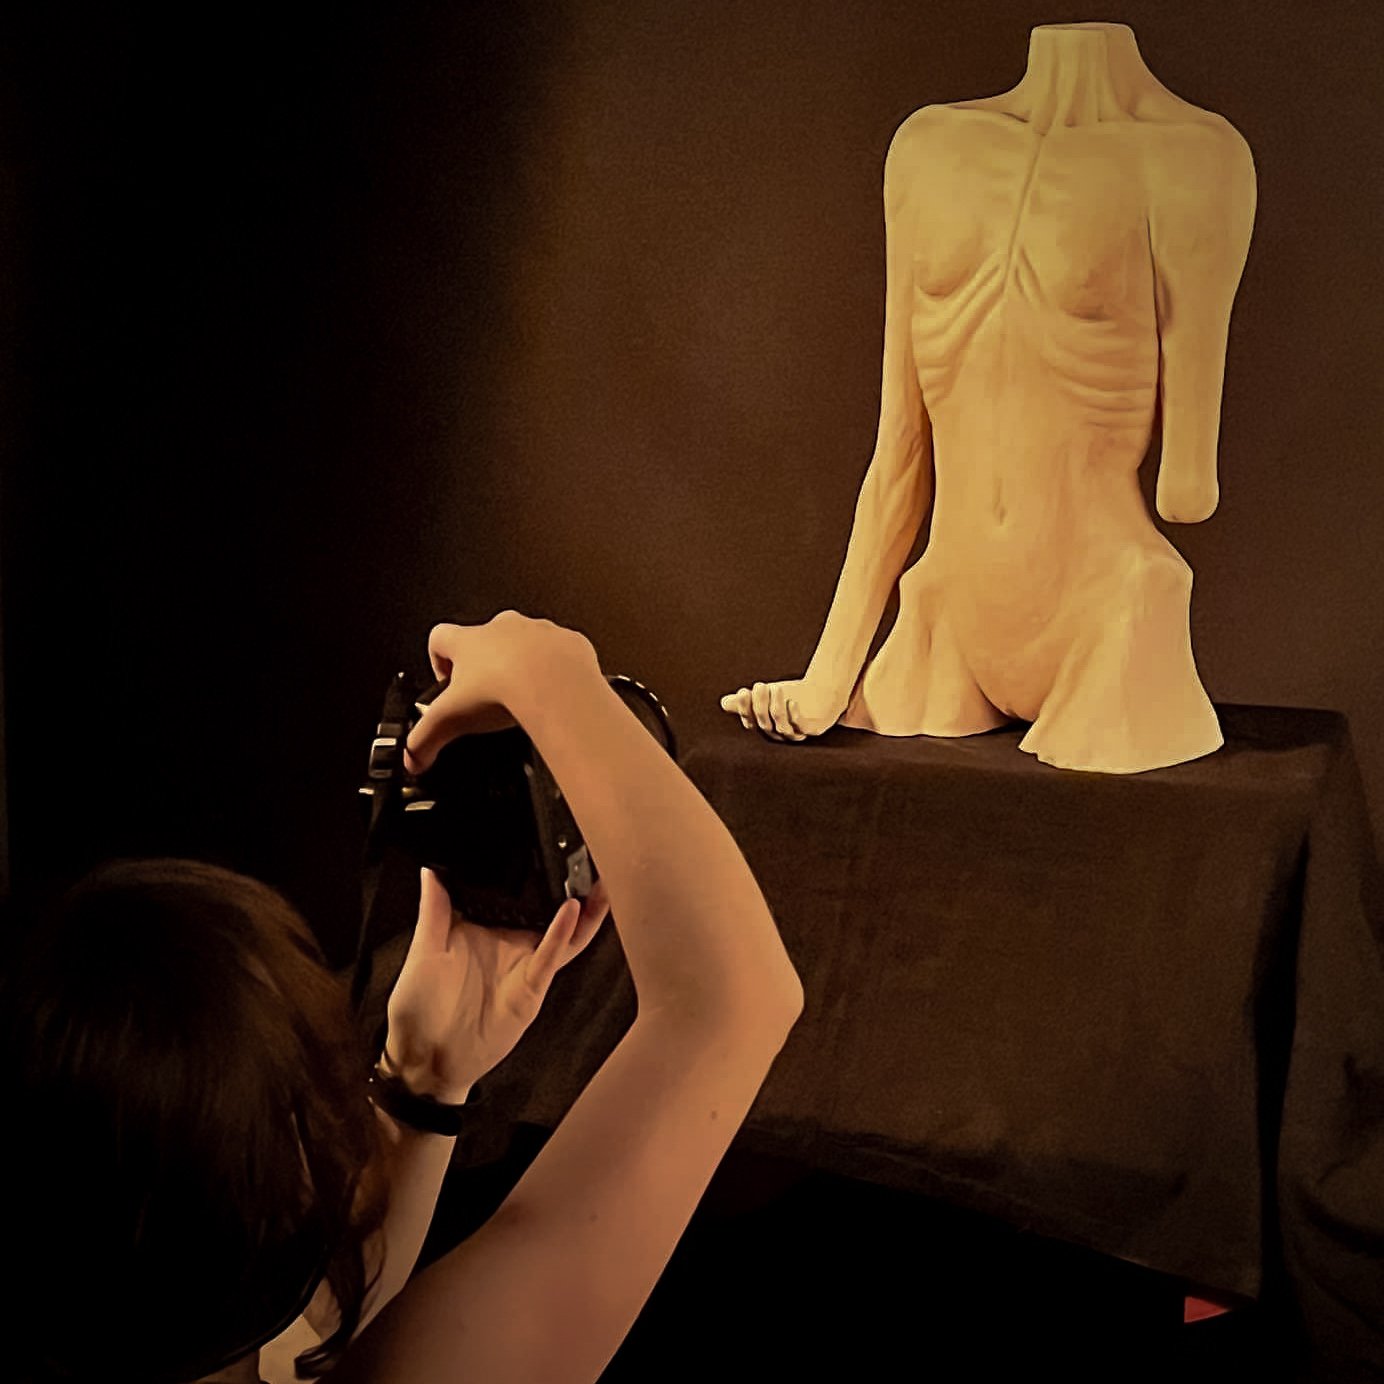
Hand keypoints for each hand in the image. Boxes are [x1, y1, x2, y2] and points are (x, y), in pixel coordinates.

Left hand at [384, 869, 609, 1102]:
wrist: (427, 1061)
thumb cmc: (419, 1007)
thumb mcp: (422, 952)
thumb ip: (434, 910)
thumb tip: (431, 867)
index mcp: (485, 927)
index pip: (514, 891)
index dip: (532, 868)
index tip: (545, 837)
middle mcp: (511, 942)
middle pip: (549, 907)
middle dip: (571, 884)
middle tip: (588, 852)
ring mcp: (525, 964)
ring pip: (564, 931)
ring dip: (584, 908)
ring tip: (598, 880)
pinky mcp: (531, 988)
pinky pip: (552, 958)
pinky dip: (563, 935)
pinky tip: (570, 912)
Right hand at [405, 612, 598, 772]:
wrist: (557, 686)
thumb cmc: (506, 691)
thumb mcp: (450, 721)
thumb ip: (424, 740)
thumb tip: (413, 758)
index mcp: (469, 640)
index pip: (439, 638)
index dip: (438, 660)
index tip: (447, 684)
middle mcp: (503, 628)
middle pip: (485, 641)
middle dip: (485, 668)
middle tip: (489, 700)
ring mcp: (538, 631)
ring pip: (525, 644)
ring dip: (523, 666)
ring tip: (524, 700)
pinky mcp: (569, 642)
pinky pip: (561, 652)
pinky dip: (558, 671)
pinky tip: (554, 696)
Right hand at [719, 677, 846, 741]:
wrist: (824, 692)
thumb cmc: (794, 694)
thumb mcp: (769, 695)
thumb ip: (749, 699)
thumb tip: (725, 703)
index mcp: (767, 726)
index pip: (750, 721)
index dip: (745, 709)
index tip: (743, 691)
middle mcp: (779, 733)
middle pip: (764, 723)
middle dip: (759, 704)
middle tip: (760, 685)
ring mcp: (796, 733)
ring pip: (780, 725)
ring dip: (776, 707)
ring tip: (776, 688)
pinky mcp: (812, 729)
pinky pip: (801, 726)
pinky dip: (794, 715)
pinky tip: (792, 702)